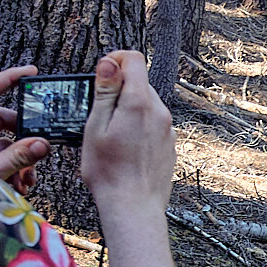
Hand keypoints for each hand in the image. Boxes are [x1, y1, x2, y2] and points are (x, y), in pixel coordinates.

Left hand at [0, 65, 48, 193]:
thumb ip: (16, 157)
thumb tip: (42, 144)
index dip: (8, 79)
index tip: (31, 73)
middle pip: (0, 121)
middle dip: (22, 137)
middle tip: (38, 148)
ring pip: (1, 143)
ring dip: (20, 159)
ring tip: (28, 180)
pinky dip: (12, 169)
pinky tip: (20, 186)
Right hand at [80, 52, 175, 216]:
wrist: (134, 207)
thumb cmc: (110, 173)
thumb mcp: (96, 128)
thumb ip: (105, 92)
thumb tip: (110, 62)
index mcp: (139, 103)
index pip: (134, 59)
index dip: (115, 60)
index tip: (102, 74)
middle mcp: (159, 112)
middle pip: (140, 83)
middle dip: (119, 89)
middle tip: (99, 113)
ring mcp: (168, 129)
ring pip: (147, 104)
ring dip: (129, 109)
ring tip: (111, 135)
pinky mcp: (170, 144)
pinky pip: (153, 123)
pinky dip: (139, 126)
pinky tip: (126, 148)